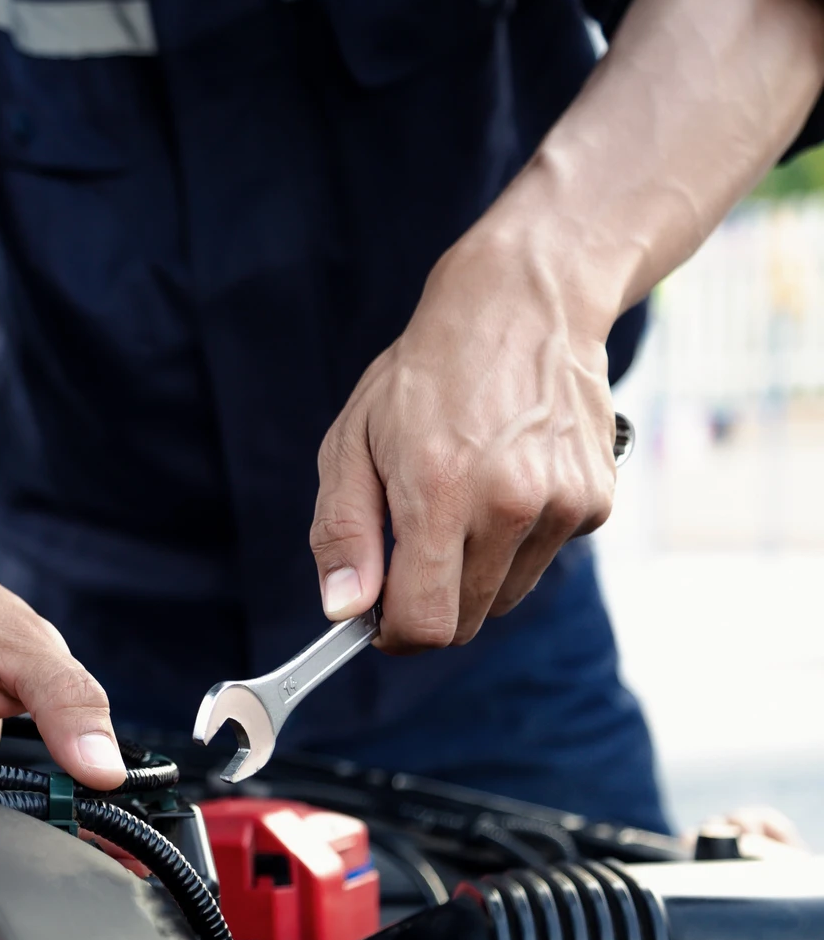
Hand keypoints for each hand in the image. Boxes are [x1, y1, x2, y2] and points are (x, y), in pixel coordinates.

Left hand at [309, 237, 619, 649]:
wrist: (520, 307)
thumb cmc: (422, 377)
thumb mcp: (351, 443)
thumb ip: (343, 533)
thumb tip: (343, 611)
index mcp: (439, 493)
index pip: (426, 623)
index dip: (395, 633)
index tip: (378, 618)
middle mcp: (508, 504)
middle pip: (465, 621)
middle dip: (430, 601)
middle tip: (412, 545)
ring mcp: (561, 504)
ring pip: (504, 595)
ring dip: (474, 571)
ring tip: (462, 498)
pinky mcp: (596, 500)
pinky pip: (543, 558)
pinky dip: (517, 540)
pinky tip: (505, 480)